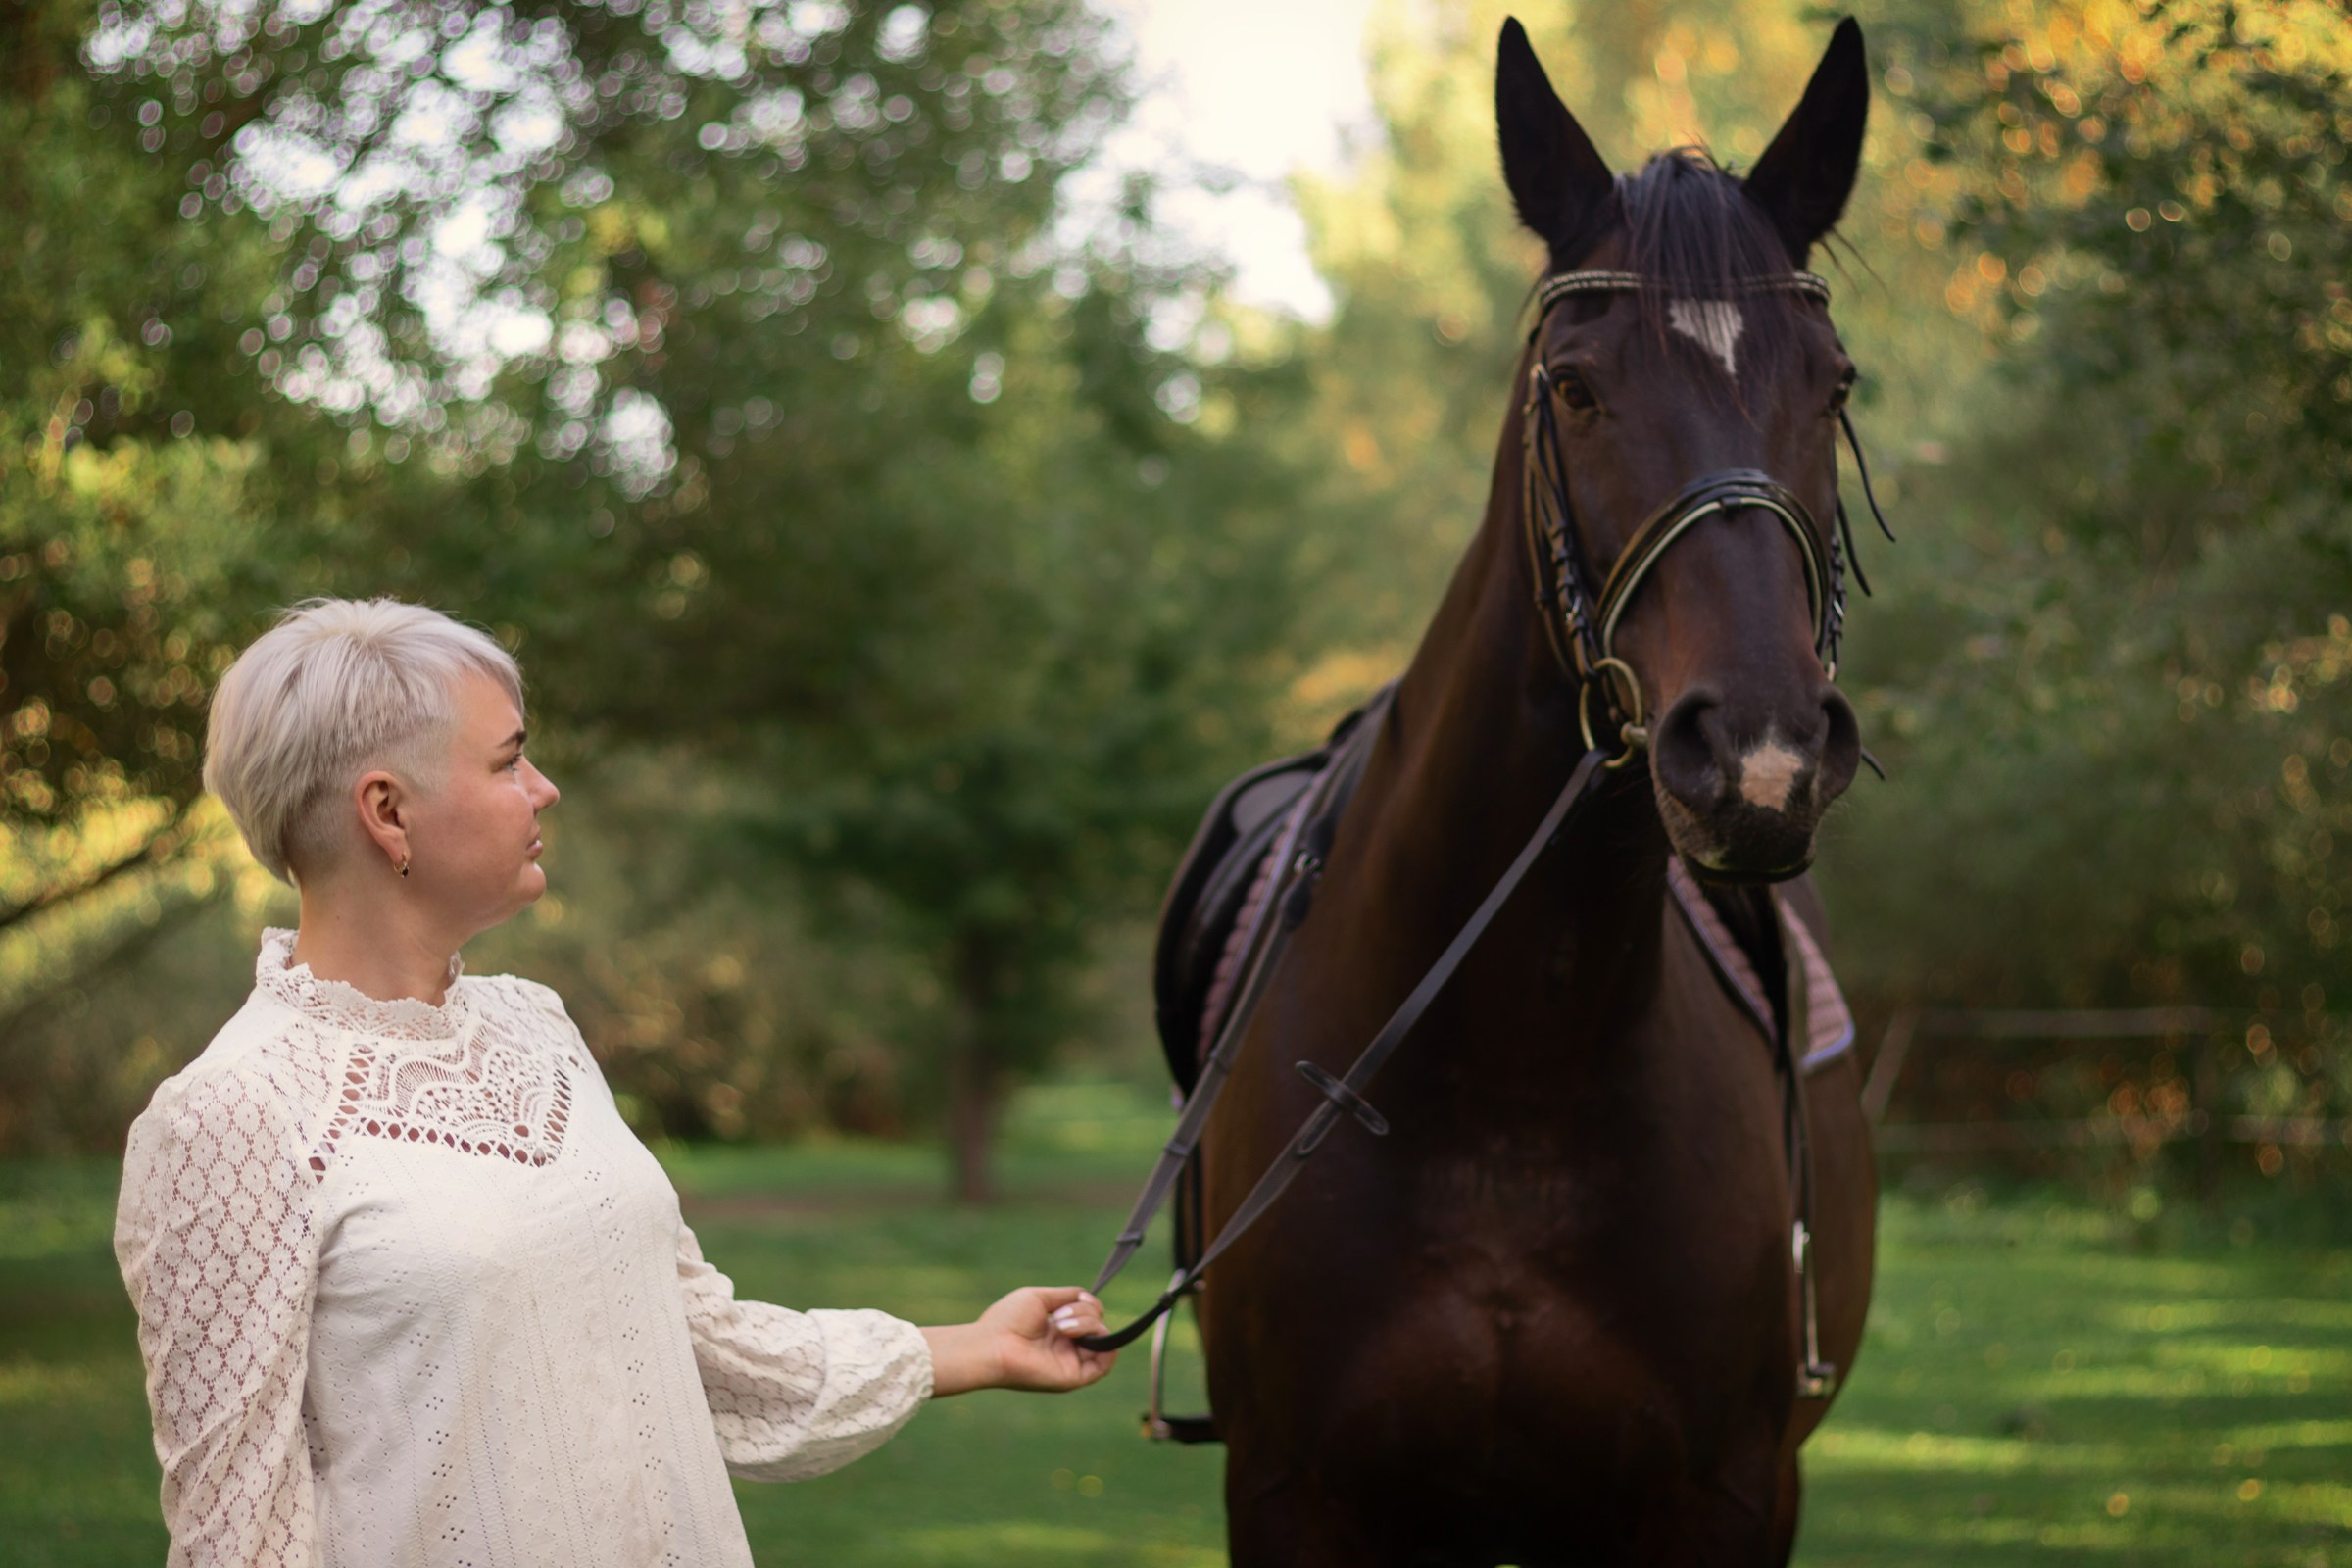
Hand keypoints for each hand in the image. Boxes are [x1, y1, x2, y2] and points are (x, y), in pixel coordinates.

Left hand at [922, 1287, 1115, 1396]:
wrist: (992, 1345)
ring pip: (1103, 1339)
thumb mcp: (1041, 1298)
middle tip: (1059, 1317)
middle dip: (1086, 1311)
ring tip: (1061, 1325)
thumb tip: (1089, 1297)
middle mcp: (1066, 1347)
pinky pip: (1105, 1364)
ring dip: (1089, 1324)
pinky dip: (1106, 1344)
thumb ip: (1068, 1296)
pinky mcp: (1073, 1377)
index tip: (1078, 1297)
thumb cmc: (1008, 1320)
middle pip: (1097, 1324)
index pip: (1089, 1315)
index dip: (1089, 1303)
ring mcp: (1071, 1362)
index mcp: (1056, 1330)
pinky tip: (1083, 1334)